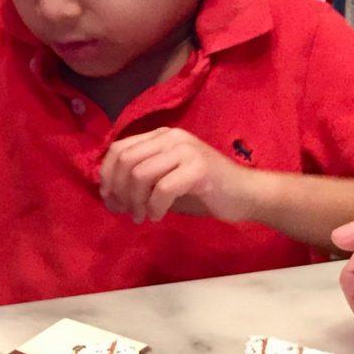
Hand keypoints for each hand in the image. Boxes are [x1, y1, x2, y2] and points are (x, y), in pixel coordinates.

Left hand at [99, 128, 253, 223]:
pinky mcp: (199, 167)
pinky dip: (155, 207)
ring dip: (135, 201)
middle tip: (128, 212)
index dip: (107, 175)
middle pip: (125, 160)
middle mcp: (171, 137)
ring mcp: (186, 149)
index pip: (118, 148)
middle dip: (119, 190)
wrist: (246, 195)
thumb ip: (137, 185)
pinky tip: (159, 216)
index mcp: (160, 137)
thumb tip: (107, 196)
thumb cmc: (204, 192)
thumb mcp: (163, 185)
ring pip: (139, 173)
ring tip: (143, 216)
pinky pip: (162, 188)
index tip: (111, 199)